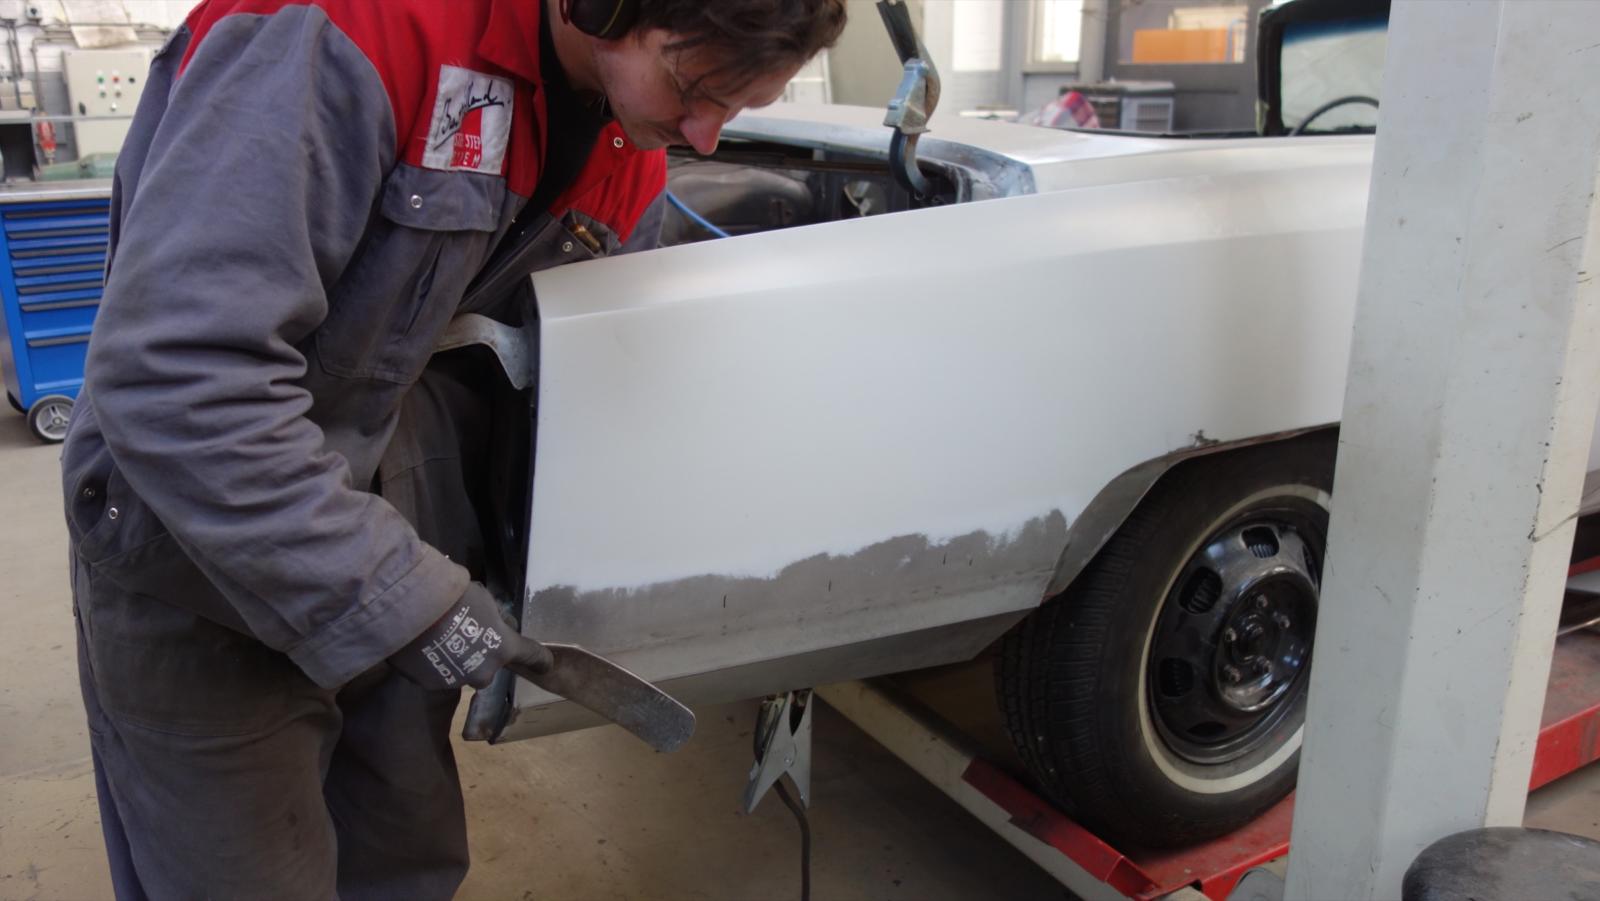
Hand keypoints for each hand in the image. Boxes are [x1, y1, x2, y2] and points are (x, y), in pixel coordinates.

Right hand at [389, 583, 552, 690]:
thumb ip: (496, 617)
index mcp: (503, 648)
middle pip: (488, 666)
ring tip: (436, 636)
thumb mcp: (485, 599)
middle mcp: (483, 671)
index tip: (546, 664)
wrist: (408, 609)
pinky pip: (437, 673)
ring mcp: (456, 681)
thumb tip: (500, 624)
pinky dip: (433, 662)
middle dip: (482, 653)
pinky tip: (421, 644)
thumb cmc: (453, 597)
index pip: (532, 655)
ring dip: (455, 658)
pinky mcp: (430, 685)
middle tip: (465, 632)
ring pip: (462, 671)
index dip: (540, 659)